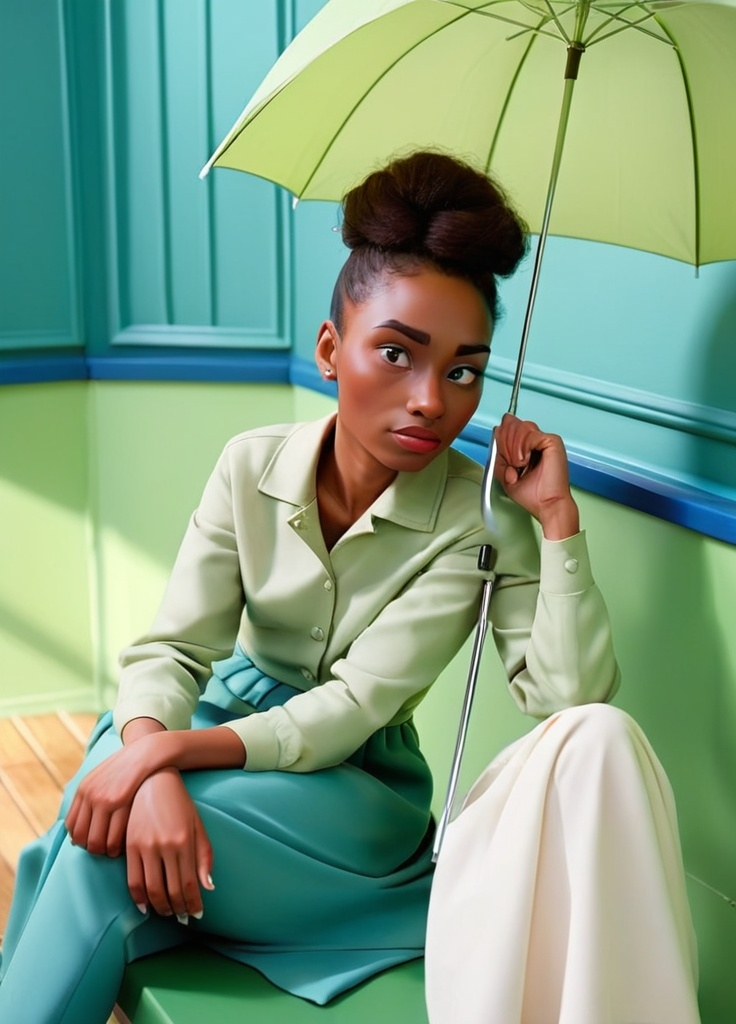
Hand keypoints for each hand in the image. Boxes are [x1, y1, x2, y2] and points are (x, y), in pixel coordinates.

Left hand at [65, 738, 158, 856]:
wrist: (148, 751)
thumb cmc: (130, 768)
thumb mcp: (104, 778)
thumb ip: (92, 797)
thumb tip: (83, 824)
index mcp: (83, 790)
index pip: (71, 826)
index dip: (80, 839)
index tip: (94, 842)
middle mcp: (88, 795)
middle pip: (80, 837)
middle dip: (92, 848)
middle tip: (105, 851)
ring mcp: (102, 799)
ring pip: (96, 841)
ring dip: (104, 851)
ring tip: (114, 852)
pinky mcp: (118, 802)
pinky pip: (113, 836)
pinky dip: (117, 846)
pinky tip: (124, 846)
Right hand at [126, 767, 213, 918]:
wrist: (153, 782)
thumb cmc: (180, 805)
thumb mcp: (198, 826)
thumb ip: (204, 857)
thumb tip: (207, 887)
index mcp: (184, 841)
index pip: (189, 884)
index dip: (193, 903)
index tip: (197, 914)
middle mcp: (164, 846)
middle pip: (170, 890)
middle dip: (178, 909)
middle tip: (183, 918)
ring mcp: (144, 847)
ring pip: (151, 889)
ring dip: (160, 907)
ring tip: (168, 913)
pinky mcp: (129, 846)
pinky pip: (132, 880)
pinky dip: (139, 898)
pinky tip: (146, 906)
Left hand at [494, 413, 579, 539]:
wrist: (546, 505)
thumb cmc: (532, 495)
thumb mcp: (505, 473)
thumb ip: (499, 454)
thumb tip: (497, 431)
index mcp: (527, 446)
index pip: (509, 427)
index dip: (501, 438)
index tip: (504, 457)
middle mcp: (537, 440)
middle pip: (513, 424)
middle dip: (506, 443)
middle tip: (512, 463)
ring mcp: (545, 440)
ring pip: (521, 427)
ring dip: (514, 447)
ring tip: (519, 464)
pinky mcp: (552, 441)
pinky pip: (530, 433)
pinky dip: (523, 448)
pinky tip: (526, 461)